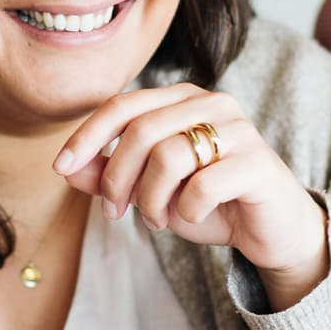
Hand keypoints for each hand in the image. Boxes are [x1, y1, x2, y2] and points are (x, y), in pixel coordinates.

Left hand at [54, 83, 329, 304]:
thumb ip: (109, 176)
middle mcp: (212, 103)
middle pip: (141, 132)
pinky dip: (186, 211)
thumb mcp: (150, 190)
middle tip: (116, 213)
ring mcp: (239, 130)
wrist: (270, 230)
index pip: (123, 105)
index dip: (87, 136)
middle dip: (117, 179)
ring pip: (169, 157)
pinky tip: (192, 217)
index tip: (60, 167)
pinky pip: (202, 186)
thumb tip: (66, 168)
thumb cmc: (208, 203)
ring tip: (158, 219)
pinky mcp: (258, 162)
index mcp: (183, 99)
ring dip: (151, 200)